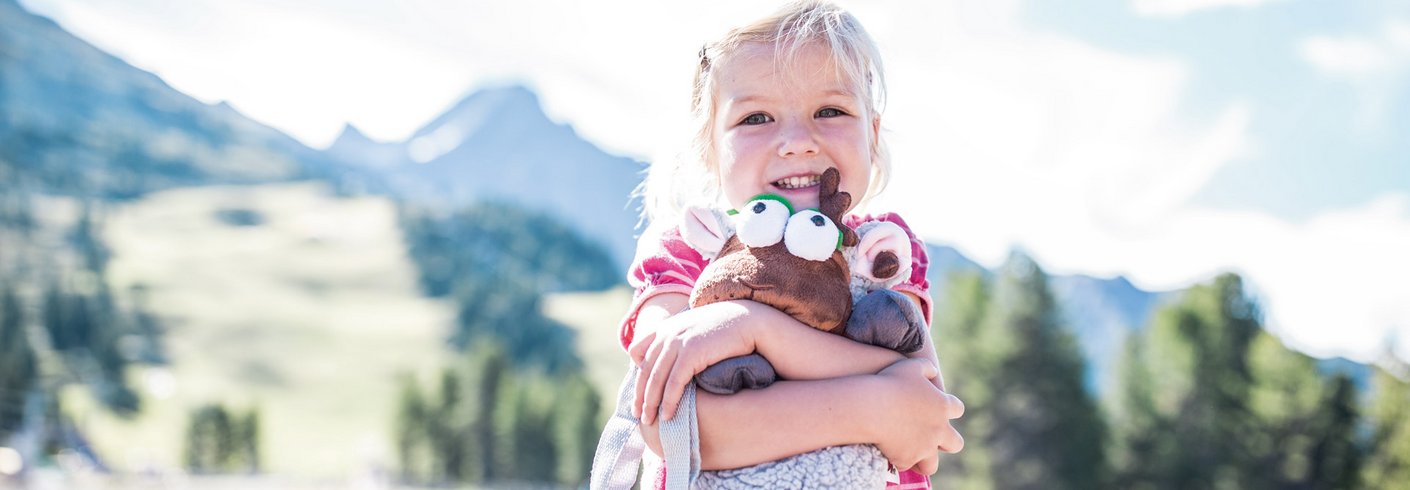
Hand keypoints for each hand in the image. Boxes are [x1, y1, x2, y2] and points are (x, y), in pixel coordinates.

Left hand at [630, 301, 758, 424]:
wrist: (748, 319)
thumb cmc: (726, 329)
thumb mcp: (696, 330)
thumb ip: (681, 340)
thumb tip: (675, 362)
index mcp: (666, 326)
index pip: (637, 351)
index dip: (636, 373)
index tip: (639, 391)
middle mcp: (667, 333)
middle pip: (644, 369)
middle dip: (639, 395)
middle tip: (637, 414)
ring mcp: (678, 342)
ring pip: (656, 379)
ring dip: (651, 403)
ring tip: (649, 420)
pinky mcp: (691, 353)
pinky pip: (674, 383)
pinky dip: (669, 401)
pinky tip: (668, 415)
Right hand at [871, 359, 964, 470]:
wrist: (871, 407)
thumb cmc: (890, 382)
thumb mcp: (911, 366)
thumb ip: (926, 368)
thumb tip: (933, 373)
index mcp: (942, 406)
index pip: (957, 409)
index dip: (949, 409)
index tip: (939, 408)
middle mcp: (938, 430)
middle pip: (955, 443)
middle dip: (947, 442)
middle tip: (933, 437)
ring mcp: (924, 447)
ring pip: (932, 464)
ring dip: (925, 459)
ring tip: (913, 454)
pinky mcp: (906, 459)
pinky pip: (905, 465)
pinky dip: (899, 460)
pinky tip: (890, 453)